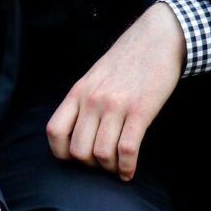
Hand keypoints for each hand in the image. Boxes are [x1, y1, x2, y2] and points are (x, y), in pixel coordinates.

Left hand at [47, 2, 185, 180]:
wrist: (155, 39)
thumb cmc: (125, 61)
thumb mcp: (94, 78)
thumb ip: (83, 101)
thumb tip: (78, 133)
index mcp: (77, 92)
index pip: (55, 131)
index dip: (62, 153)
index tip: (75, 158)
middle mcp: (92, 100)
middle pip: (78, 150)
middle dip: (89, 166)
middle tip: (102, 163)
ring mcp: (115, 106)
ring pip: (101, 153)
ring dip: (109, 168)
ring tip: (117, 168)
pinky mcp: (140, 110)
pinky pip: (127, 149)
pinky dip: (127, 167)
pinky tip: (129, 171)